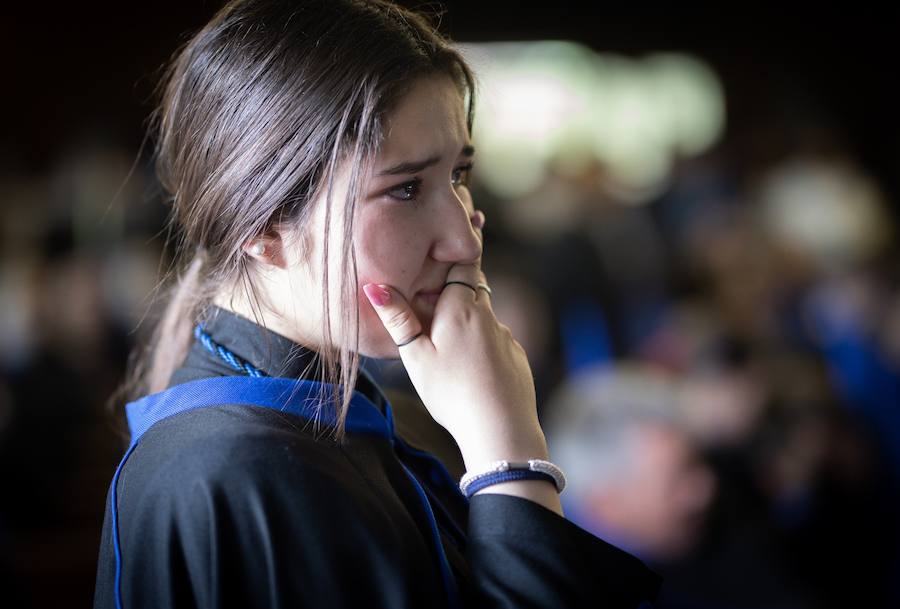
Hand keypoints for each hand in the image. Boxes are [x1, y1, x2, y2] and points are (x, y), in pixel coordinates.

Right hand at [364, 264, 547, 467]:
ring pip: (485, 318)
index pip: (464, 265)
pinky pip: (497, 342)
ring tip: (450, 348)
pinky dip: (484, 347)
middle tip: (433, 305)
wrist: (500, 429)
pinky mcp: (517, 357)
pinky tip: (472, 372)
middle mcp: (488, 316)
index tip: (440, 259)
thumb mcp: (416, 357)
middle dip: (457, 291)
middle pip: (474, 289)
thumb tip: (375, 287)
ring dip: (469, 323)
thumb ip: (398, 320)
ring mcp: (506, 337)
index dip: (453, 260)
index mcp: (461, 309)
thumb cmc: (451, 393)